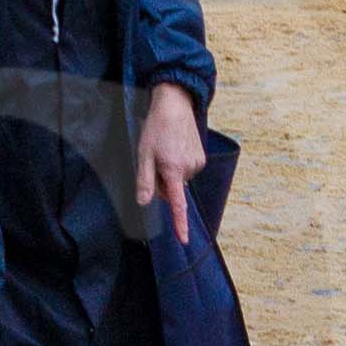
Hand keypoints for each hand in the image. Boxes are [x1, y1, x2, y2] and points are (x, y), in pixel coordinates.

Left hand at [135, 82, 205, 243]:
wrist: (175, 106)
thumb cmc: (156, 129)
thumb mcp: (144, 154)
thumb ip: (145, 181)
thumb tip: (144, 202)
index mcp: (173, 170)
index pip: (178, 204)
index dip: (180, 223)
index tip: (185, 239)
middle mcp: (189, 169)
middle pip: (172, 190)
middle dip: (162, 183)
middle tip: (155, 160)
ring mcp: (197, 163)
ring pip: (179, 181)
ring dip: (170, 172)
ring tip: (166, 150)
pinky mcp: (201, 158)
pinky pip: (187, 171)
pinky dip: (179, 166)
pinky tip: (175, 149)